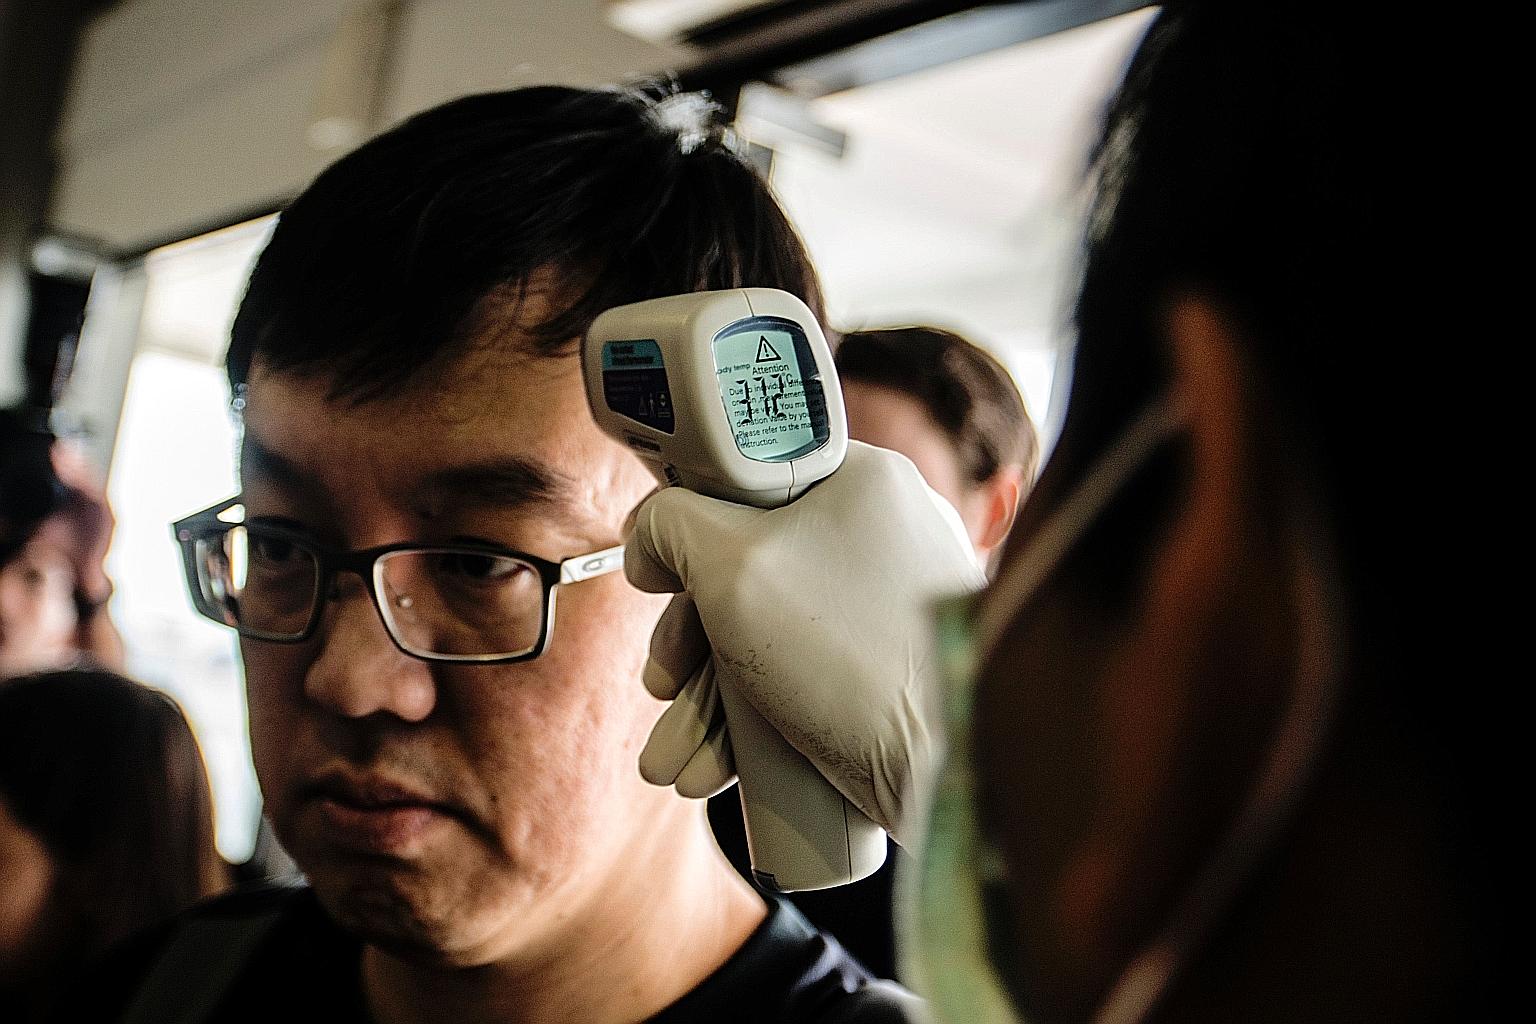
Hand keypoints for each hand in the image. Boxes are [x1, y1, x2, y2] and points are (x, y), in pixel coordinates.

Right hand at [625, 441, 985, 841]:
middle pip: (750, 567)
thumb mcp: (729, 566)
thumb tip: (648, 537)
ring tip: (672, 765)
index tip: (655, 576)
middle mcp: (884, 532)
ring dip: (710, 701)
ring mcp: (892, 602)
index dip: (687, 525)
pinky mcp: (893, 666)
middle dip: (690, 647)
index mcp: (860, 479)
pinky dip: (756, 718)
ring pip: (770, 635)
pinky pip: (806, 676)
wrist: (951, 771)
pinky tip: (715, 770)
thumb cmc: (849, 655)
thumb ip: (671, 526)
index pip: (747, 476)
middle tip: (662, 686)